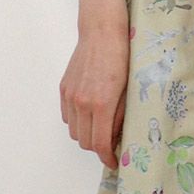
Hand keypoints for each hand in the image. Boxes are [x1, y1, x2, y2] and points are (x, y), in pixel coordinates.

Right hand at [61, 0, 130, 166]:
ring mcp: (70, 96)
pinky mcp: (64, 89)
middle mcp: (81, 103)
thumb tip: (117, 137)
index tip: (114, 161)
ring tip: (101, 128)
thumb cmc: (122, 57)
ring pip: (74, 131)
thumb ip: (120, 117)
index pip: (100, 144)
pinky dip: (77, 122)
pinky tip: (90, 115)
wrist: (102, 32)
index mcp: (101, 104)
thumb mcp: (128, 90)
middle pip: (85, 142)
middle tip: (111, 143)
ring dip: (87, 135)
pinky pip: (67, 117)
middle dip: (98, 147)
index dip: (107, 157)